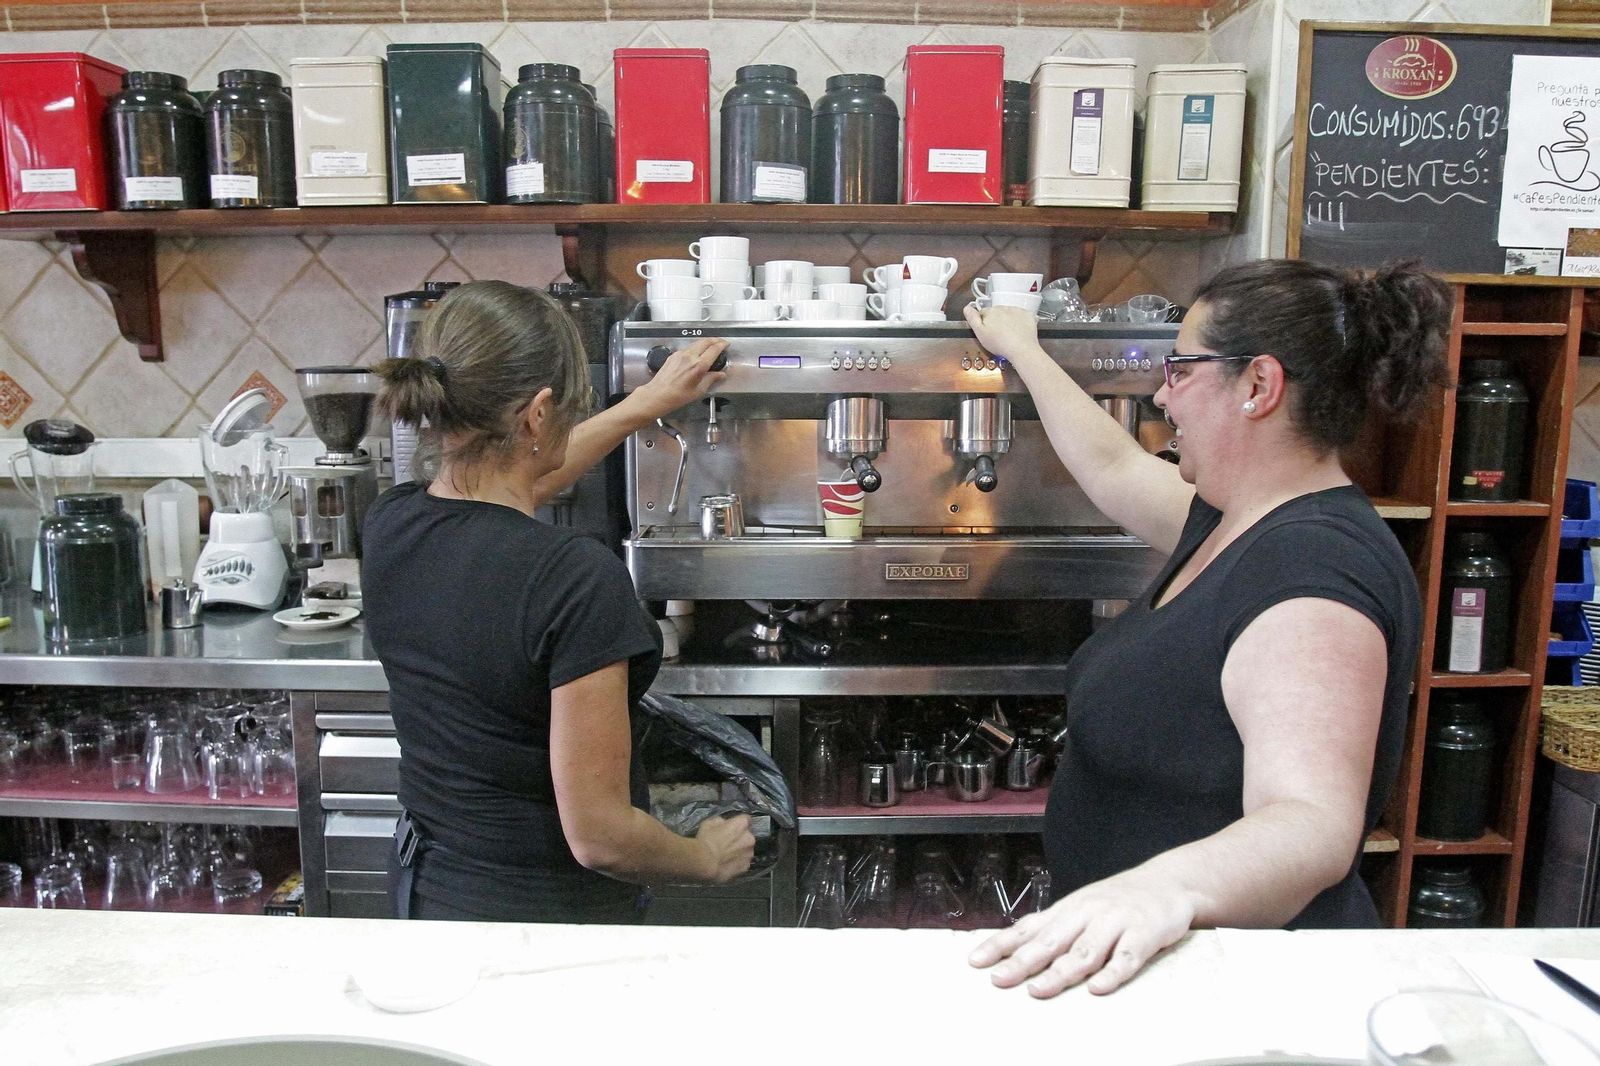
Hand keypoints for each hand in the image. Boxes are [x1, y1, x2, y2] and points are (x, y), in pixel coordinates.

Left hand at [636, 338, 728, 417]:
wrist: (658, 395)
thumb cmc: (678, 396)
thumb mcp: (699, 390)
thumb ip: (711, 379)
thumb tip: (721, 375)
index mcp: (699, 365)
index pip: (714, 349)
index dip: (722, 345)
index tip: (726, 344)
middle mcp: (690, 356)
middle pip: (706, 341)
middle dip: (715, 340)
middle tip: (721, 342)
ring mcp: (681, 354)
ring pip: (696, 343)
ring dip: (705, 342)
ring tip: (711, 346)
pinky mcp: (674, 355)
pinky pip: (688, 347)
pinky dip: (695, 347)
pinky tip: (697, 353)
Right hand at [694, 812, 755, 883]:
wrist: (705, 863)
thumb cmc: (706, 841)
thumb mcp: (709, 823)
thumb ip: (721, 821)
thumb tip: (724, 824)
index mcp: (742, 824)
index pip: (746, 819)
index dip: (737, 824)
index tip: (731, 828)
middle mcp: (750, 838)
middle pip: (747, 836)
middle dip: (739, 838)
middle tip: (727, 843)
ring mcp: (749, 854)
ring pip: (746, 850)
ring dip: (739, 851)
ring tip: (726, 856)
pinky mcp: (746, 867)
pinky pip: (743, 862)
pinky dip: (737, 863)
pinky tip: (727, 864)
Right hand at [964, 303, 1044, 363]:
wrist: (1021, 349)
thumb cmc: (999, 344)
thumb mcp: (980, 334)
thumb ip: (972, 319)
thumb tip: (966, 307)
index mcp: (990, 312)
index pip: (983, 313)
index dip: (983, 323)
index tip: (987, 332)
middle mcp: (1003, 307)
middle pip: (997, 312)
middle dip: (997, 321)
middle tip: (998, 335)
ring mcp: (1017, 310)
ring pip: (1010, 313)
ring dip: (1008, 320)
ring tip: (1010, 334)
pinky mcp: (1028, 315)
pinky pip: (1022, 315)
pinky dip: (1021, 321)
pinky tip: (1020, 331)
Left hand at [968, 868, 1195, 996]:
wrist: (1168, 882)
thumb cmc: (1117, 900)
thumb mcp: (1080, 906)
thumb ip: (1051, 926)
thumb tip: (1011, 944)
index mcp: (1068, 909)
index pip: (1029, 928)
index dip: (1002, 945)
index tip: (976, 961)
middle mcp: (1087, 913)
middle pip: (1051, 941)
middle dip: (1023, 962)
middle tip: (1000, 979)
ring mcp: (1116, 922)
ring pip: (1085, 950)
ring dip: (1061, 972)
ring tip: (1038, 990)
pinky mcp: (1145, 933)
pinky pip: (1128, 957)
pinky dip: (1113, 973)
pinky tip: (1098, 988)